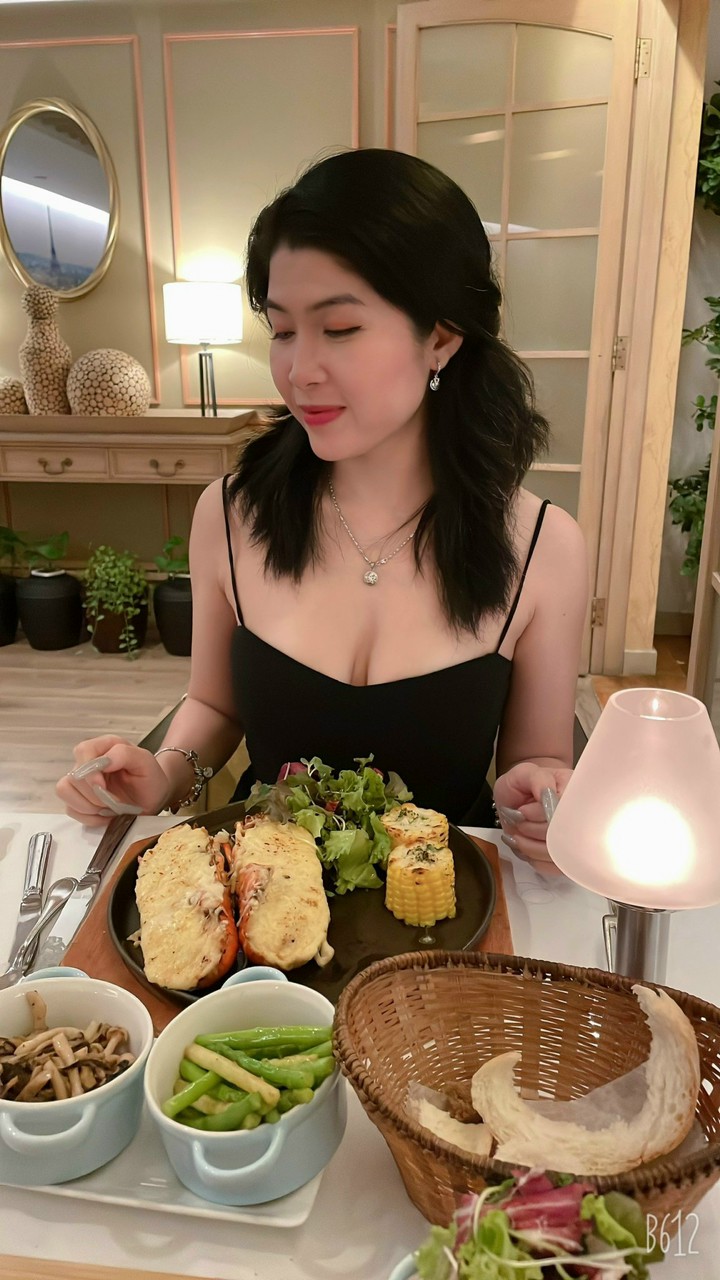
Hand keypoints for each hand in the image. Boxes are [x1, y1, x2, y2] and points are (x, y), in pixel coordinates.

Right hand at [56, 735, 170, 825]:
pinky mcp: (79, 800)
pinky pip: (71, 809)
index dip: (90, 772)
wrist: (152, 798)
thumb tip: (104, 761)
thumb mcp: (145, 762)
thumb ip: (124, 754)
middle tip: (114, 802)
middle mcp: (88, 761)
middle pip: (73, 776)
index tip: (103, 787)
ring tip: (109, 808)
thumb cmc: (150, 778)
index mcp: (104, 747)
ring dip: (88, 806)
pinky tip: (105, 815)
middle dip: (94, 795)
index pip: (83, 751)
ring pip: (65, 792)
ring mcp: (81, 781)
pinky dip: (89, 817)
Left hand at [493, 762, 572, 875]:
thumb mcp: (526, 772)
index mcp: (578, 793)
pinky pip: (553, 868)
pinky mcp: (566, 858)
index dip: (541, 816)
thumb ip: (538, 779)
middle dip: (532, 830)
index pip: (567, 813)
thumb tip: (547, 796)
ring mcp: (576, 840)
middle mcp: (583, 818)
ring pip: (557, 857)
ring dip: (530, 847)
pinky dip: (534, 859)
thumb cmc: (524, 783)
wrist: (520, 796)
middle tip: (518, 819)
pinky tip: (526, 844)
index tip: (523, 810)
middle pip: (563, 838)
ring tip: (519, 831)